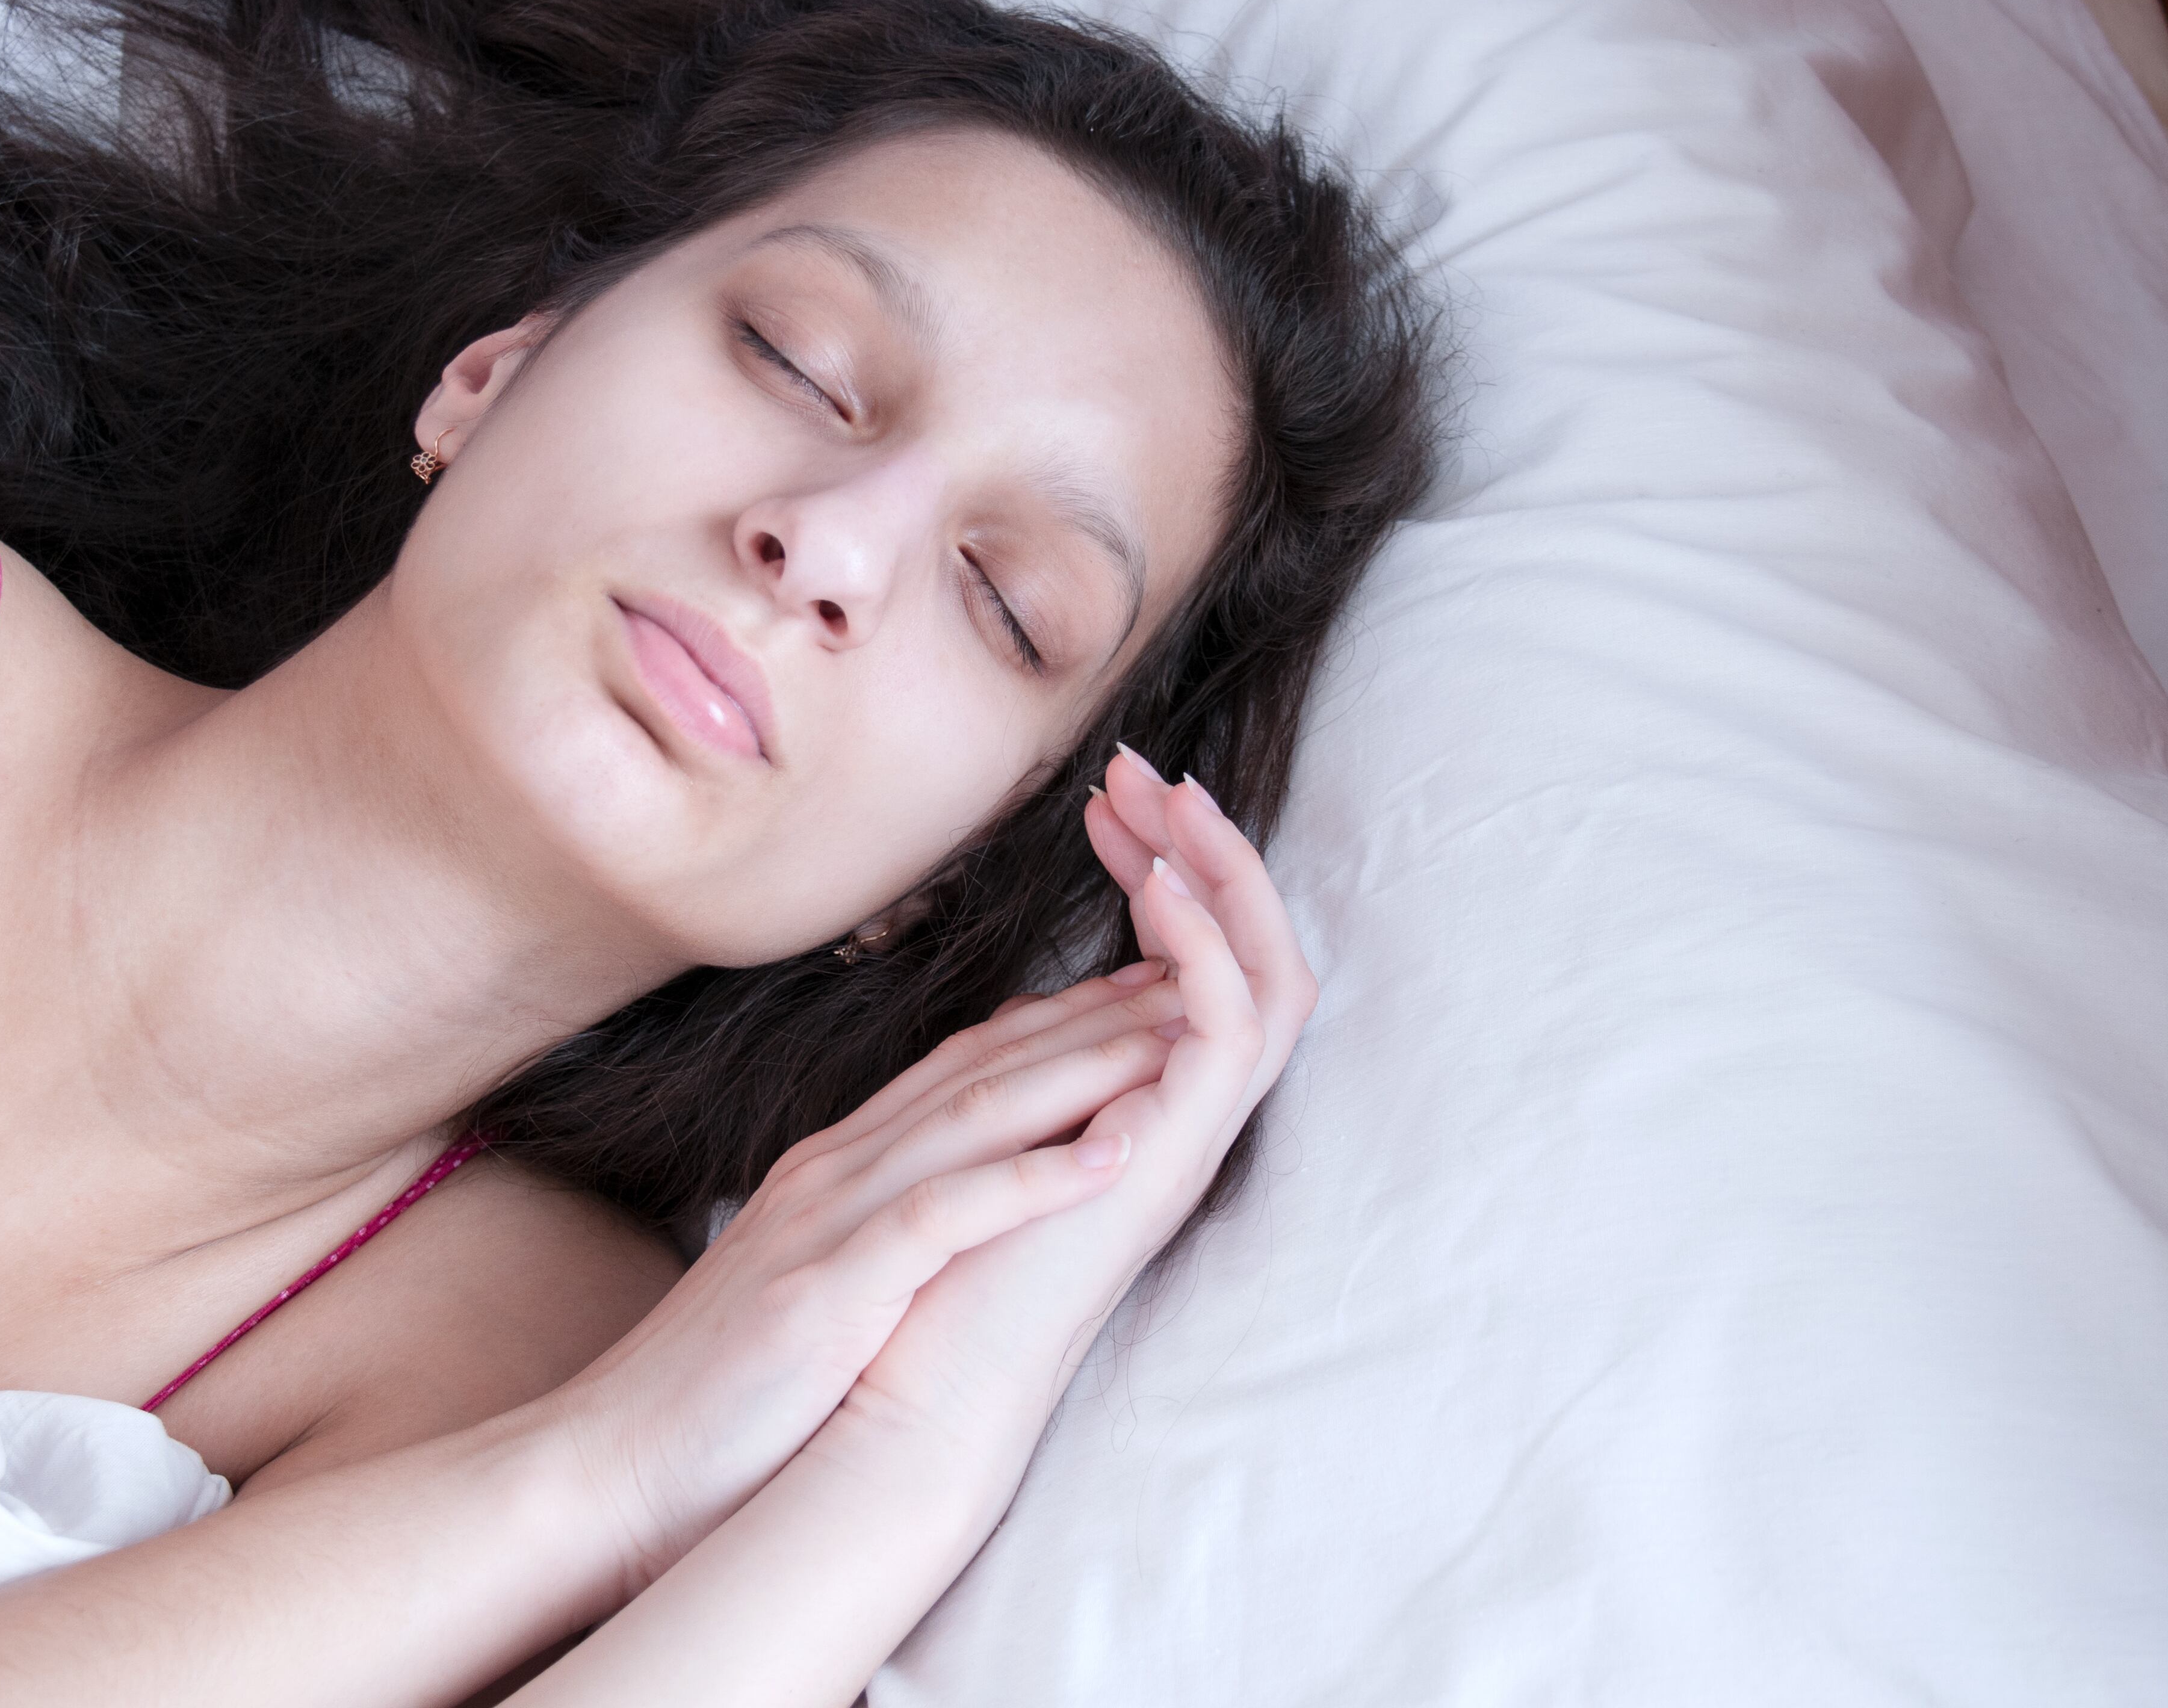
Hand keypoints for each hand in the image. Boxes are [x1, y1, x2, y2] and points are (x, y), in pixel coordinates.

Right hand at [547, 950, 1187, 1593]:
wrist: (616, 1465)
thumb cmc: (721, 1390)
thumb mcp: (812, 1280)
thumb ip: (872, 1227)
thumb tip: (947, 1206)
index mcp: (835, 1169)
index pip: (963, 1067)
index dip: (1061, 1019)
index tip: (1148, 986)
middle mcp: (835, 1171)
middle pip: (985, 1065)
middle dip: (1097, 1015)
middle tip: (1197, 972)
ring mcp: (828, 1221)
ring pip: (977, 1115)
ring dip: (1087, 1068)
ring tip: (1182, 1032)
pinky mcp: (829, 1288)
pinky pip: (946, 1215)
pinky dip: (1033, 1180)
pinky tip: (1111, 1156)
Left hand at [817, 747, 1317, 1466]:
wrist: (900, 1395)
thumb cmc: (922, 1281)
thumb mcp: (975, 1133)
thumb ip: (1027, 1069)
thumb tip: (1052, 997)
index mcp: (1132, 1105)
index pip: (1186, 966)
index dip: (1163, 871)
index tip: (1106, 800)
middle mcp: (1174, 1117)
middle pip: (1244, 957)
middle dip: (1205, 852)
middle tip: (1144, 771)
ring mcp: (1182, 1139)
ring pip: (1267, 980)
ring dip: (1223, 878)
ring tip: (1162, 798)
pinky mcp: (1169, 1159)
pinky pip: (1233, 1031)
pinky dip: (1208, 948)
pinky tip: (1158, 882)